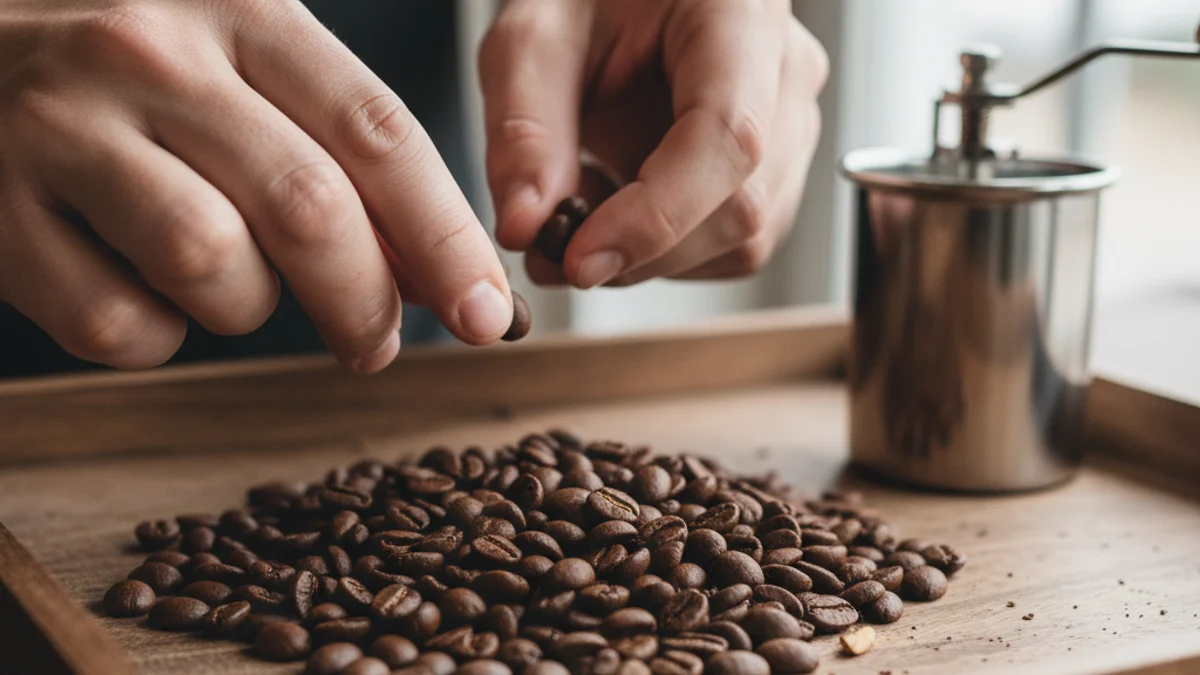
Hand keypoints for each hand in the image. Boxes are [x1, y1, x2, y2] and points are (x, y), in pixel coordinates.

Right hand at [0, 0, 511, 372]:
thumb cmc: (131, 77)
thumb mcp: (242, 71)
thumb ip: (336, 154)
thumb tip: (433, 272)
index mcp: (241, 9)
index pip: (378, 132)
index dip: (447, 238)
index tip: (491, 315)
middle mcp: (151, 53)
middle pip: (309, 206)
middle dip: (365, 302)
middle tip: (375, 346)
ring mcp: (61, 126)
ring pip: (213, 264)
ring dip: (247, 310)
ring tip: (231, 290)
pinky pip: (117, 323)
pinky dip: (152, 337)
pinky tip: (138, 291)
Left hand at [480, 0, 827, 287]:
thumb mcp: (529, 40)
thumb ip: (524, 131)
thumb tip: (526, 227)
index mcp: (743, 14)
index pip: (727, 138)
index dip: (656, 217)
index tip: (579, 258)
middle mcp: (786, 73)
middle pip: (741, 207)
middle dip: (639, 251)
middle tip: (549, 247)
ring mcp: (791, 125)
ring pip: (741, 241)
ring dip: (649, 256)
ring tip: (581, 204)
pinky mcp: (776, 169)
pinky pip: (733, 245)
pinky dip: (665, 251)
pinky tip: (619, 206)